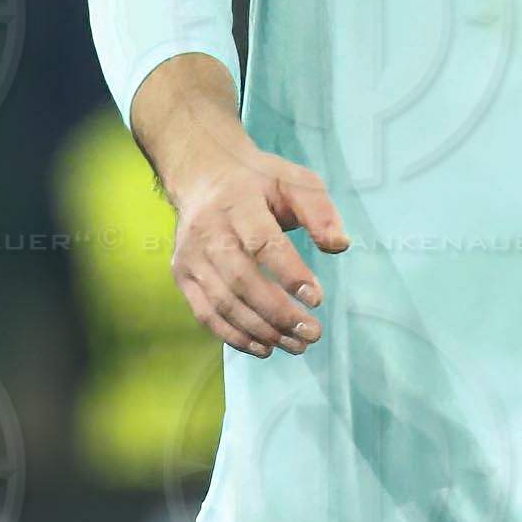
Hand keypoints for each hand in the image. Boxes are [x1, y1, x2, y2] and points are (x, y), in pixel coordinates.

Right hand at [132, 59, 346, 353]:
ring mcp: (191, 256)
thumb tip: (339, 245)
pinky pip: (206, 314)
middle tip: (312, 333)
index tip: (316, 299)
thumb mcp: (294, 181)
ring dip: (261, 331)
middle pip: (242, 280)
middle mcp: (208, 231)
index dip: (289, 273)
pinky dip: (234, 337)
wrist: (201, 174)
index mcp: (237, 202)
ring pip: (224, 303)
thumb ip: (319, 211)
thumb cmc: (258, 181)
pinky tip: (265, 347)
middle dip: (279, 313)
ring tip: (296, 345)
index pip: (262, 243)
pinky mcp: (183, 276)